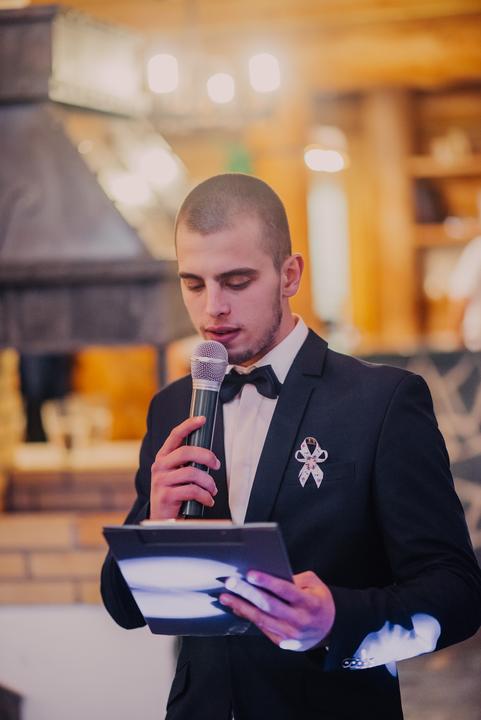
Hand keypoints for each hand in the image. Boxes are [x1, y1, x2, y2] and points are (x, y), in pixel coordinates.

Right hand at [150, 416, 219, 519]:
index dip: (188, 425)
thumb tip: (208, 455)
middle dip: (207, 457)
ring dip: (208, 482)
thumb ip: (187, 463)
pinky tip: (207, 500)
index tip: (202, 419)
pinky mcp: (166, 496)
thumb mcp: (177, 474)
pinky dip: (205, 496)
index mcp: (163, 457)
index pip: (175, 436)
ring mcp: (161, 481)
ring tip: (212, 490)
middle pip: (186, 452)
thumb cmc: (174, 493)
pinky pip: (192, 491)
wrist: (161, 519)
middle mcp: (159, 466)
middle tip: (217, 464)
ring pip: (192, 473)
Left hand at [219, 570, 334, 651]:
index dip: (267, 582)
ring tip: (226, 596)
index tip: (250, 573)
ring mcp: (290, 634)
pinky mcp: (282, 642)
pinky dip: (247, 616)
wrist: (330, 629)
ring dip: (241, 606)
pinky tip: (236, 607)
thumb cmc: (319, 601)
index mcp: (309, 603)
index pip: (285, 590)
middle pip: (268, 605)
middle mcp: (299, 620)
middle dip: (247, 593)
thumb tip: (269, 575)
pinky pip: (262, 627)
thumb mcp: (314, 584)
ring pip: (261, 619)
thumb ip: (295, 579)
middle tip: (231, 583)